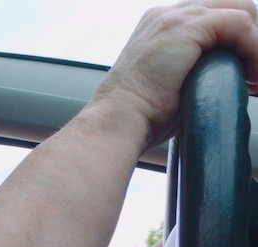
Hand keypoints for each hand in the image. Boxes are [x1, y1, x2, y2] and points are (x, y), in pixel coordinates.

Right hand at [94, 0, 257, 147]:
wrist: (118, 120)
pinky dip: (253, 50)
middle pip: (233, 6)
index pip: (215, 15)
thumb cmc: (140, 114)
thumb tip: (222, 76)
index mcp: (160, 25)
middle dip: (249, 39)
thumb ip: (191, 67)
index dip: (237, 41)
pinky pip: (241, 25)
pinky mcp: (187, 27)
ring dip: (253, 46)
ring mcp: (175, 17)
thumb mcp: (167, 82)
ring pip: (241, 12)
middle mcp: (166, 14)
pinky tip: (248, 77)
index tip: (244, 73)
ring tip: (252, 78)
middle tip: (251, 74)